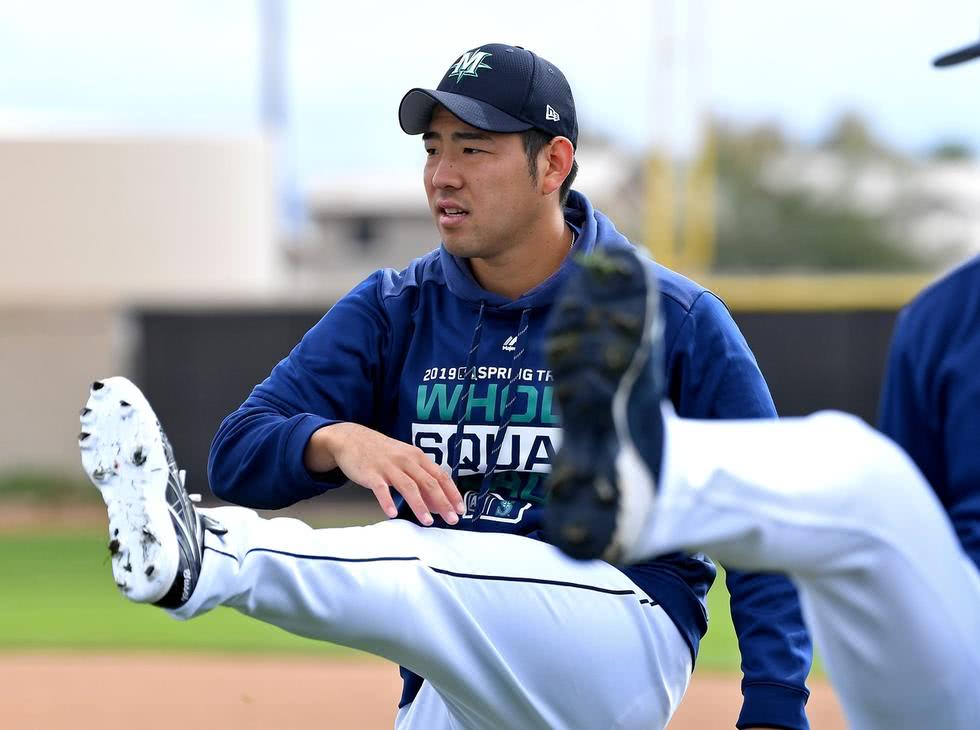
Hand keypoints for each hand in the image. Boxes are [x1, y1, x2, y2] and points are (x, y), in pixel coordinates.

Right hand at [305, 423, 464, 525]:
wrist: (352, 439)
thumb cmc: (382, 453)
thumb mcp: (405, 460)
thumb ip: (421, 480)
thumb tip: (438, 504)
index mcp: (417, 457)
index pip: (440, 476)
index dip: (452, 493)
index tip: (461, 509)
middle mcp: (406, 460)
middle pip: (428, 482)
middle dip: (442, 502)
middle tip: (452, 519)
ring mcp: (388, 466)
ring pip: (408, 486)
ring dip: (420, 505)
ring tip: (427, 521)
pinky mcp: (371, 473)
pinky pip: (381, 489)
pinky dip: (387, 501)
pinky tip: (392, 513)